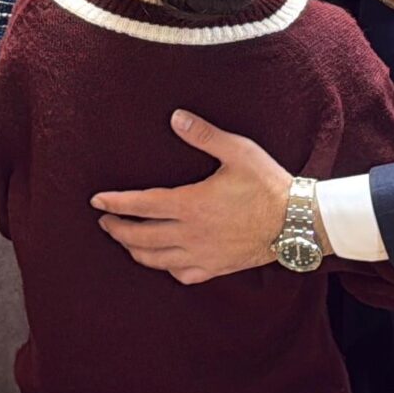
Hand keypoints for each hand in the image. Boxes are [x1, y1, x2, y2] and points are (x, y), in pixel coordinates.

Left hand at [90, 110, 288, 282]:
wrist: (297, 221)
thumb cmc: (267, 183)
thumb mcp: (238, 151)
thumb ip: (204, 135)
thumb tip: (175, 118)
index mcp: (191, 205)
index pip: (141, 205)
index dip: (115, 203)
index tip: (96, 201)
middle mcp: (191, 234)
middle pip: (141, 238)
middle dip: (117, 230)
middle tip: (104, 221)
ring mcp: (203, 255)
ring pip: (156, 260)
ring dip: (134, 250)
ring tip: (124, 241)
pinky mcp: (216, 268)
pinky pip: (182, 274)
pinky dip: (166, 268)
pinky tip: (163, 262)